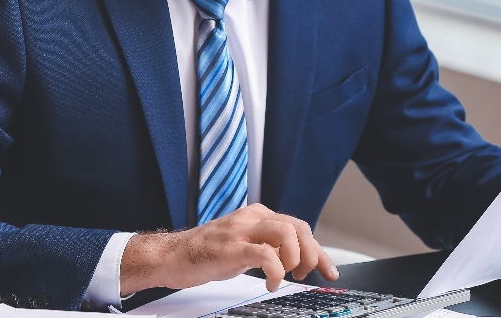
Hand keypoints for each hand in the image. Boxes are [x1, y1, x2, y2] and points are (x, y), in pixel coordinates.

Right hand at [118, 203, 338, 294]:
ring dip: (295, 259)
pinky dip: (276, 272)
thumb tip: (297, 258)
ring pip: (287, 234)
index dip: (319, 251)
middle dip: (311, 254)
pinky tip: (271, 284)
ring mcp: (241, 231)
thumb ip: (268, 245)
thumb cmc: (206, 253)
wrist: (171, 255)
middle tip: (305, 275)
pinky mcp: (231, 248)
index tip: (329, 270)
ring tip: (286, 276)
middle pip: (299, 227)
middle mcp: (252, 217)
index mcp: (258, 215)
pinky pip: (265, 255)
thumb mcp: (244, 244)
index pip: (300, 226)